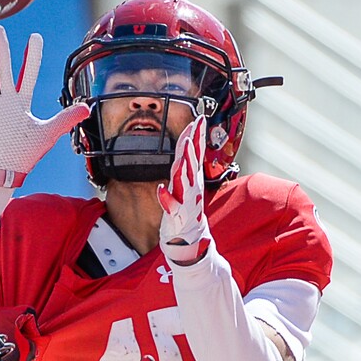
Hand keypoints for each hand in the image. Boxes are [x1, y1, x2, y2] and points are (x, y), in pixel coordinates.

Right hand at [0, 25, 90, 187]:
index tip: (35, 37)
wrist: (3, 170)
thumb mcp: (48, 133)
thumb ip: (66, 119)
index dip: (32, 56)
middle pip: (3, 69)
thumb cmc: (25, 153)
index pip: (27, 73)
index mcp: (22, 101)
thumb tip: (87, 108)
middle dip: (0, 50)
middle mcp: (5, 99)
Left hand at [157, 116, 211, 263]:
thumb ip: (185, 167)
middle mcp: (191, 188)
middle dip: (192, 144)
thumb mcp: (185, 186)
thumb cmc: (185, 213)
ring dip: (184, 165)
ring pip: (184, 180)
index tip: (198, 118)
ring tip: (184, 151)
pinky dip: (167, 198)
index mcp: (191, 179)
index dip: (196, 135)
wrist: (189, 242)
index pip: (194, 153)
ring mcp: (185, 201)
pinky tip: (162, 190)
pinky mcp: (178, 216)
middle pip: (191, 162)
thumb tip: (187, 146)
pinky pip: (172, 207)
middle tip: (194, 127)